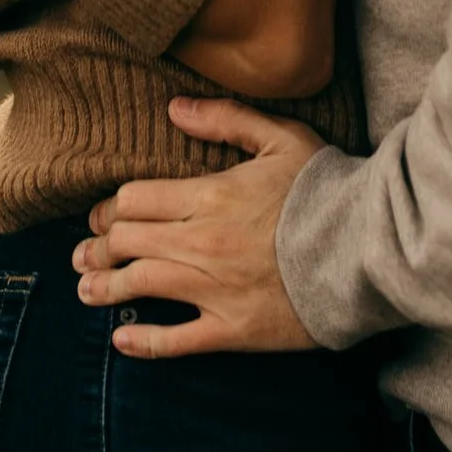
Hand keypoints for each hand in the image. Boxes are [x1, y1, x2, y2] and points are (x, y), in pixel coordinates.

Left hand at [72, 96, 325, 354]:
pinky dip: (142, 342)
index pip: (136, 200)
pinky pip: (174, 341)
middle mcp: (201, 242)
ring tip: (86, 289)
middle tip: (85, 253)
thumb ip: (225, 119)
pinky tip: (121, 340)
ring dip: (104, 288)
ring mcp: (213, 290)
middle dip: (99, 247)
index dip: (111, 207)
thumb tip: (174, 108)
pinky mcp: (231, 330)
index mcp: (210, 195)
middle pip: (128, 242)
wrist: (366, 250)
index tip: (103, 215)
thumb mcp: (281, 138)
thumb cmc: (325, 190)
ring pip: (140, 286)